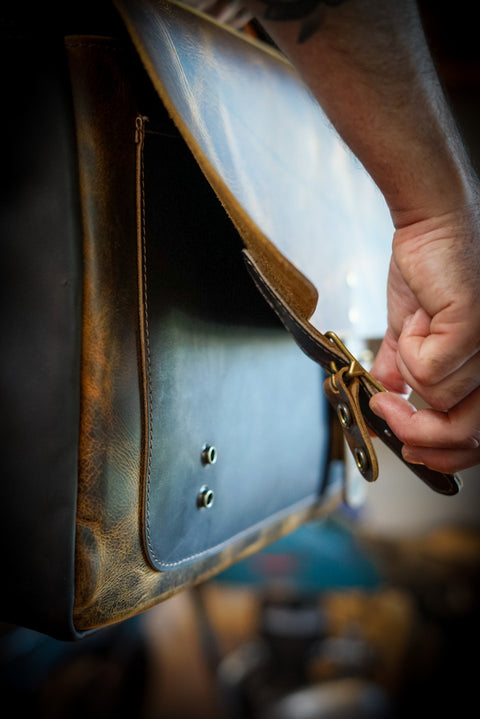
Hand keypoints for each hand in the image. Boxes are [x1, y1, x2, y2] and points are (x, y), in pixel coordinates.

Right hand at [370, 203, 479, 473]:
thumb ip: (402, 368)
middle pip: (466, 432)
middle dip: (418, 433)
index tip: (409, 448)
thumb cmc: (430, 269)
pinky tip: (418, 317)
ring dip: (409, 368)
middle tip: (388, 411)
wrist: (429, 224)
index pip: (477, 435)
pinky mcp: (474, 328)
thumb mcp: (413, 331)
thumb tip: (385, 395)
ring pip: (440, 399)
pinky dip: (408, 348)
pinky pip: (428, 371)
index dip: (442, 453)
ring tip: (413, 328)